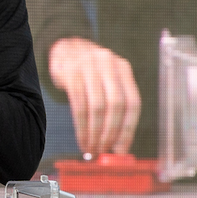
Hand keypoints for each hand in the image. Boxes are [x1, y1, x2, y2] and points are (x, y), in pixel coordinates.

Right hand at [48, 37, 140, 155]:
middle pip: (116, 105)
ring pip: (97, 107)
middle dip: (110, 132)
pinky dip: (81, 127)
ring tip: (92, 148)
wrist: (63, 47)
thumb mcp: (107, 78)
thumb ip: (115, 105)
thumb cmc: (88, 71)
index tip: (122, 149)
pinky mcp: (70, 73)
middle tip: (104, 150)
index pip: (133, 102)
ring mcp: (89, 68)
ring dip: (94, 133)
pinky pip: (78, 105)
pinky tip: (82, 138)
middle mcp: (108, 65)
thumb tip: (118, 143)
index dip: (129, 129)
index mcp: (123, 68)